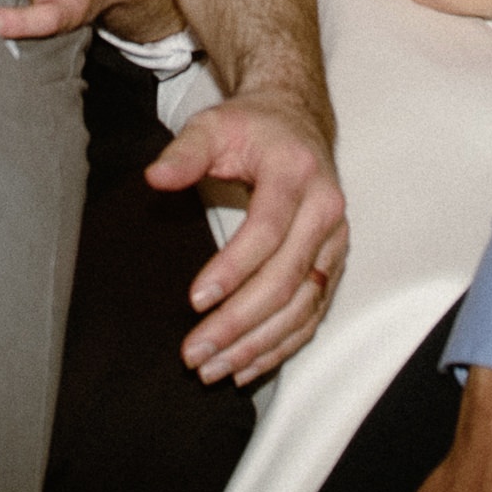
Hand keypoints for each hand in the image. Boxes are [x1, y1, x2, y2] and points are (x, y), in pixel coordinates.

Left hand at [151, 80, 347, 384]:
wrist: (297, 123)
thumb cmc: (252, 127)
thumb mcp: (213, 125)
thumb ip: (184, 152)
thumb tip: (156, 178)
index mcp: (297, 174)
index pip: (267, 231)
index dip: (233, 269)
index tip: (195, 300)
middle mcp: (326, 211)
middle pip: (286, 279)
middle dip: (240, 322)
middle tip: (195, 352)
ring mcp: (335, 241)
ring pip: (302, 306)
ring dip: (259, 344)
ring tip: (214, 368)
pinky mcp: (333, 263)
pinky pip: (312, 314)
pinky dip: (281, 345)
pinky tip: (247, 366)